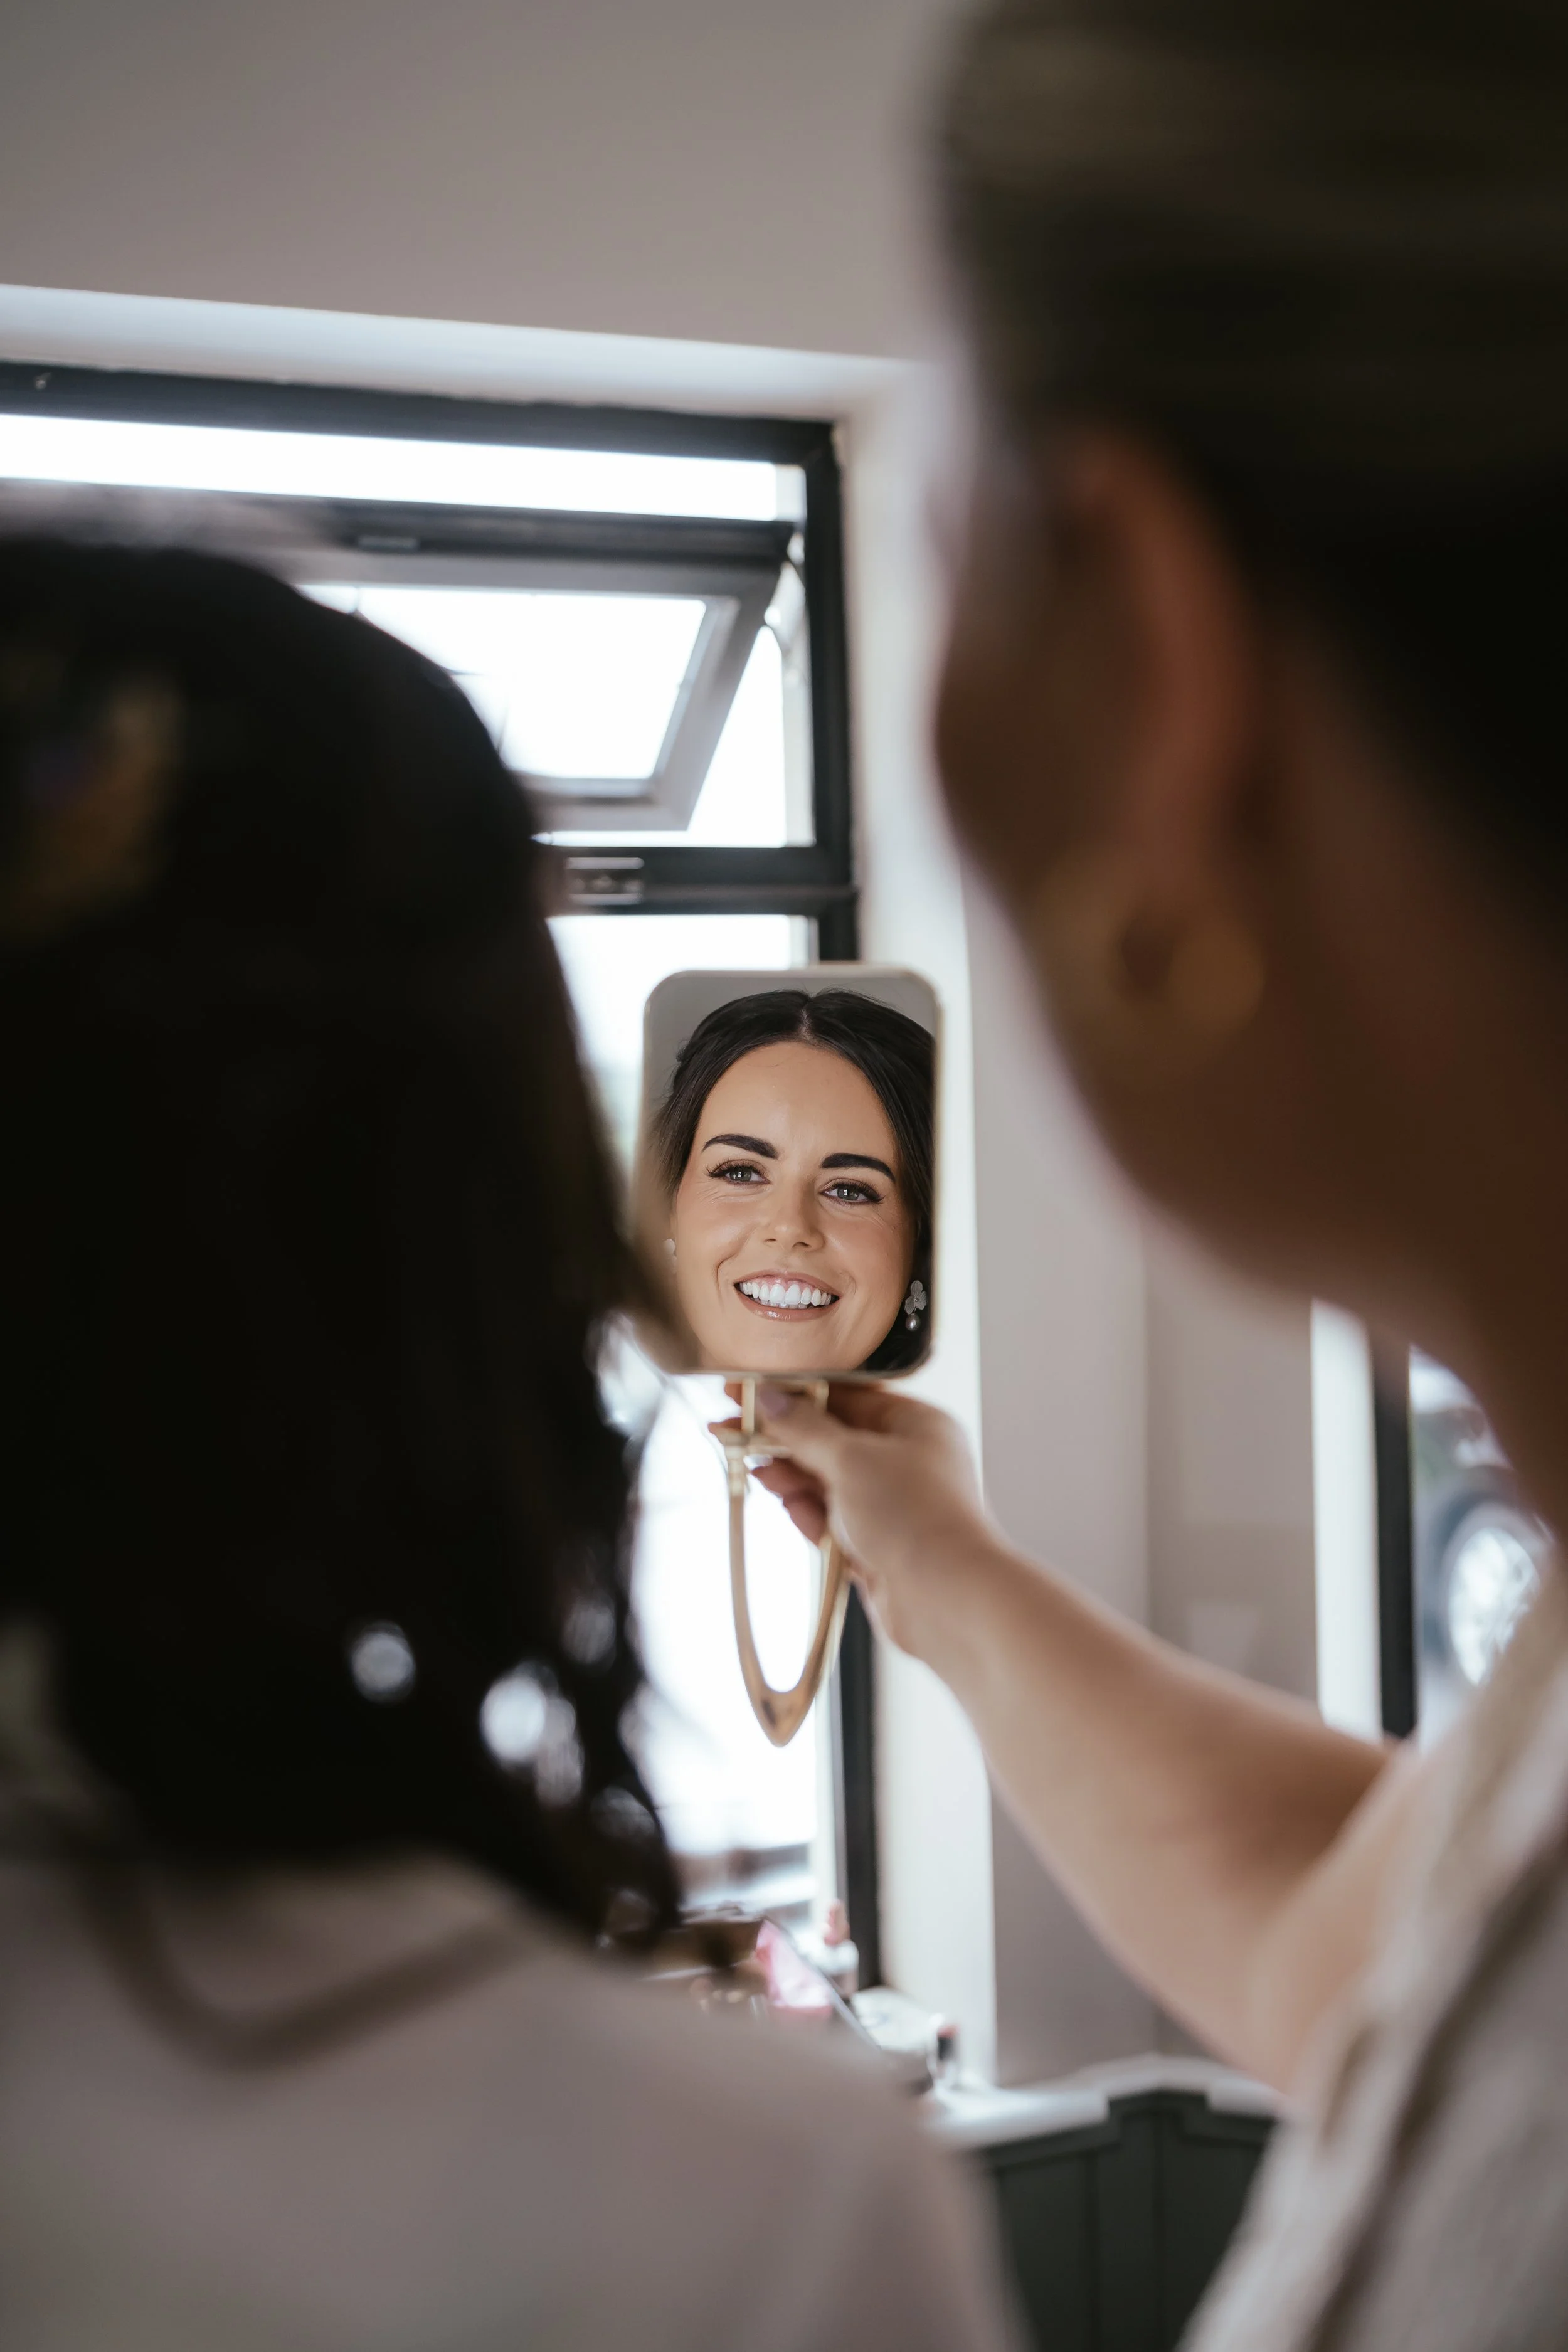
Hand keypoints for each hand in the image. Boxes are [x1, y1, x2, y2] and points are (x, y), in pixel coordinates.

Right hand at [733, 1384, 998, 1666]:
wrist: (948, 1601)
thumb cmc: (919, 1519)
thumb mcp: (852, 1459)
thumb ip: (806, 1429)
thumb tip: (772, 1399)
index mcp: (916, 1425)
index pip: (845, 1396)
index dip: (793, 1394)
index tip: (749, 1393)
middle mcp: (908, 1462)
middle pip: (833, 1439)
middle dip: (785, 1439)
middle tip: (734, 1433)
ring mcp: (894, 1506)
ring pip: (830, 1482)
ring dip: (792, 1477)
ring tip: (757, 1472)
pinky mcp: (879, 1545)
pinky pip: (834, 1521)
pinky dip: (810, 1515)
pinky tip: (789, 1508)